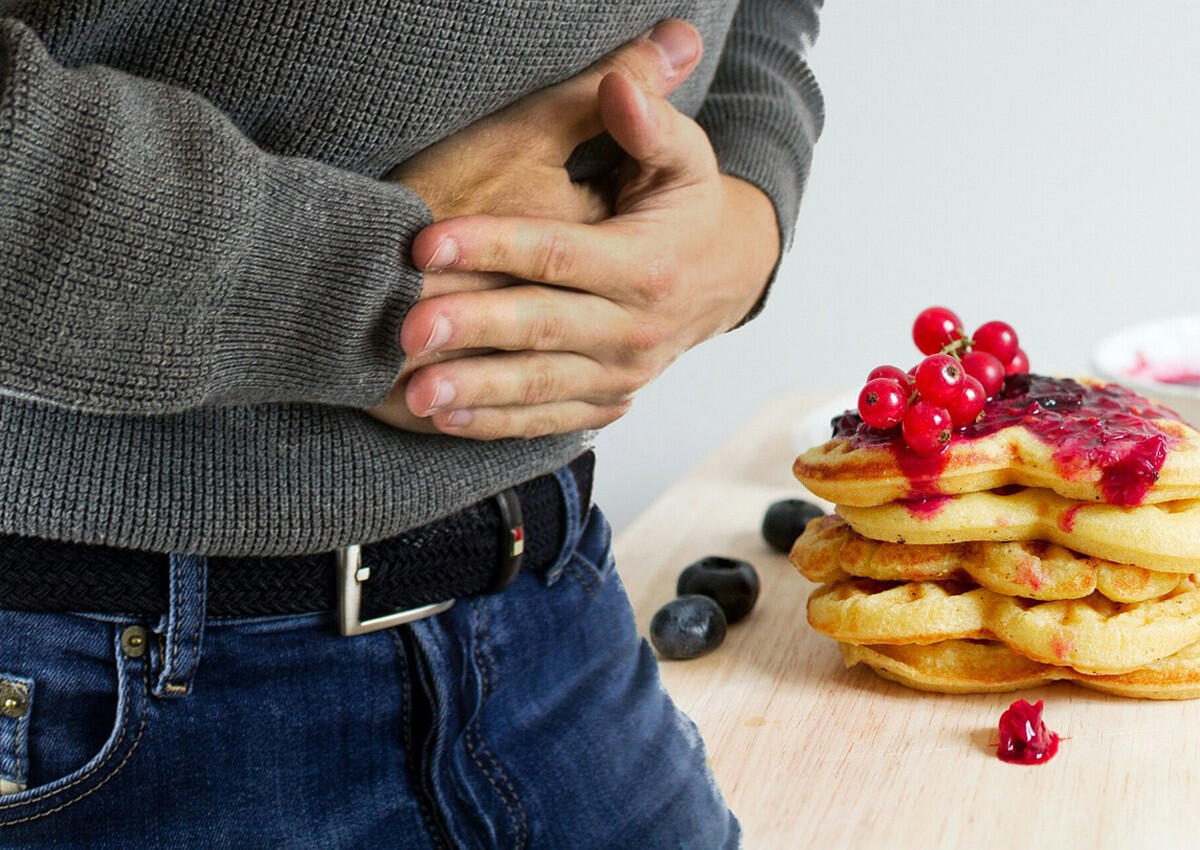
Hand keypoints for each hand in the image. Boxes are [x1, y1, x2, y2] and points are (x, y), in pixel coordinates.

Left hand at [397, 71, 780, 439]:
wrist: (727, 278)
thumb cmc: (688, 208)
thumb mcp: (685, 158)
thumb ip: (649, 123)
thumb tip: (618, 82)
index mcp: (646, 266)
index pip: (558, 255)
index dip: (491, 245)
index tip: (425, 242)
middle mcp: (635, 329)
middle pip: (542, 327)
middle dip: (472, 329)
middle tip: (406, 330)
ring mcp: (622, 373)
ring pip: (540, 386)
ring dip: (475, 392)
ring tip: (415, 393)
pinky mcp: (608, 401)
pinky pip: (549, 419)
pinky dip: (496, 424)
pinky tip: (444, 420)